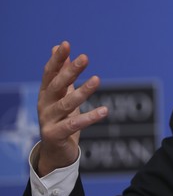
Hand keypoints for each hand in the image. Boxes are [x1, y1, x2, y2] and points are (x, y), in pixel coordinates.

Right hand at [36, 41, 107, 176]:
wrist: (55, 151)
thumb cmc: (60, 118)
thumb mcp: (61, 94)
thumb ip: (61, 72)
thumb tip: (57, 47)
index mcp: (46, 93)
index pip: (50, 73)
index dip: (57, 59)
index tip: (66, 44)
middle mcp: (44, 104)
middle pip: (57, 85)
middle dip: (70, 71)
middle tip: (85, 57)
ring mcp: (48, 120)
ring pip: (66, 104)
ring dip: (82, 91)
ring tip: (97, 79)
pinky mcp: (55, 135)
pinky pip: (73, 125)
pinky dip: (89, 118)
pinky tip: (105, 110)